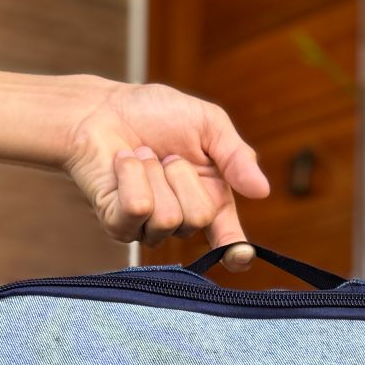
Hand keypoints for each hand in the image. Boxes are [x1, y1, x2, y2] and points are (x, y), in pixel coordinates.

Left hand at [61, 79, 269, 268]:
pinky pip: (138, 209)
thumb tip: (262, 191)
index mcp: (210, 202)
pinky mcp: (118, 226)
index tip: (240, 256)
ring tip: (142, 155)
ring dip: (154, 172)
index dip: (236, 253)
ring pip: (168, 218)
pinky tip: (124, 163)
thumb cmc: (155, 114)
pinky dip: (132, 174)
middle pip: (199, 217)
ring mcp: (147, 229)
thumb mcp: (208, 124)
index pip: (228, 242)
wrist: (102, 108)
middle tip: (167, 156)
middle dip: (182, 175)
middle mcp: (181, 222)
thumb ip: (236, 156)